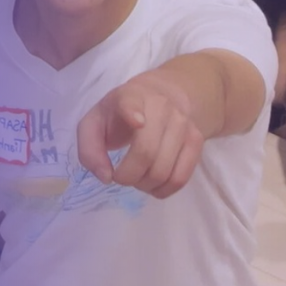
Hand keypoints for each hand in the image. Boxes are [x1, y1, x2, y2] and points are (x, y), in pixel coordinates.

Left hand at [77, 68, 205, 198]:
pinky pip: (181, 177)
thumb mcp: (95, 123)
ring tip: (137, 178)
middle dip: (128, 176)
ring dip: (145, 185)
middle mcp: (160, 106)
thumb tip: (106, 177)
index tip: (137, 122)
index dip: (133, 112)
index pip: (131, 101)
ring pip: (164, 170)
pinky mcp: (196, 140)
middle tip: (121, 176)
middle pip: (146, 152)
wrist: (161, 96)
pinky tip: (153, 185)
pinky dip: (164, 190)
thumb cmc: (120, 114)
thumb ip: (89, 149)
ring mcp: (182, 123)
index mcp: (130, 96)